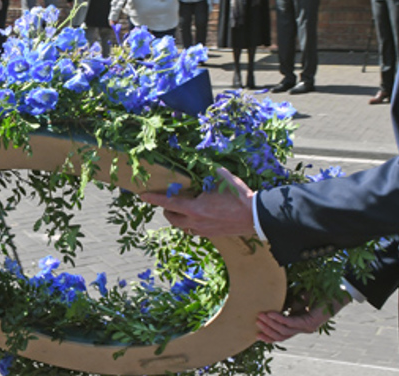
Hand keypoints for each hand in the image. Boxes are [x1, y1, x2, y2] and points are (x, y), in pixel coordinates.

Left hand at [139, 167, 256, 237]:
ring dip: (179, 218)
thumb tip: (201, 162)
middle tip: (168, 201)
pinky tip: (198, 215)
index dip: (154, 199)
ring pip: (183, 227)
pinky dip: (191, 223)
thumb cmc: (239, 197)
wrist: (256, 217)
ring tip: (183, 208)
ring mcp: (204, 230)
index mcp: (195, 208)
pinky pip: (194, 230)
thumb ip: (208, 171)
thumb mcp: (222, 178)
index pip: (168, 203)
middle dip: (166, 210)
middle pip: (172, 218)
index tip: (143, 195)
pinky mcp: (211, 235)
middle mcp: (196, 222)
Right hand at [256, 294, 349, 342]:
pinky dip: (279, 319)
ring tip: (259, 317)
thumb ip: (290, 305)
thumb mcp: (299, 298)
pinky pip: (290, 323)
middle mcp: (303, 328)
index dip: (269, 334)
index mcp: (300, 323)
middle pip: (281, 335)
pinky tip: (270, 314)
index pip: (283, 333)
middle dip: (267, 330)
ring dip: (270, 325)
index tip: (257, 331)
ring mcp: (306, 327)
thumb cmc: (319, 292)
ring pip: (284, 331)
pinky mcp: (309, 322)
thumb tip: (277, 307)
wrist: (337, 291)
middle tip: (255, 323)